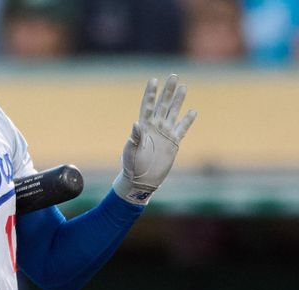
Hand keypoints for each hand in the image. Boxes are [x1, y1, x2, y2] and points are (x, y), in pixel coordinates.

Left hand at [113, 74, 196, 204]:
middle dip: (168, 91)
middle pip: (163, 105)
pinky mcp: (174, 142)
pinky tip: (193, 111)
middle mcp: (155, 127)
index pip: (147, 106)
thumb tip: (136, 124)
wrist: (142, 179)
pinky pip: (182, 128)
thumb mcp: (131, 151)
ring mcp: (165, 134)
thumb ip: (135, 137)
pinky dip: (187, 120)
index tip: (153, 80)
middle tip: (173, 76)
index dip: (150, 93)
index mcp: (143, 127)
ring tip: (183, 86)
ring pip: (173, 112)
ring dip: (178, 100)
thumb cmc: (131, 165)